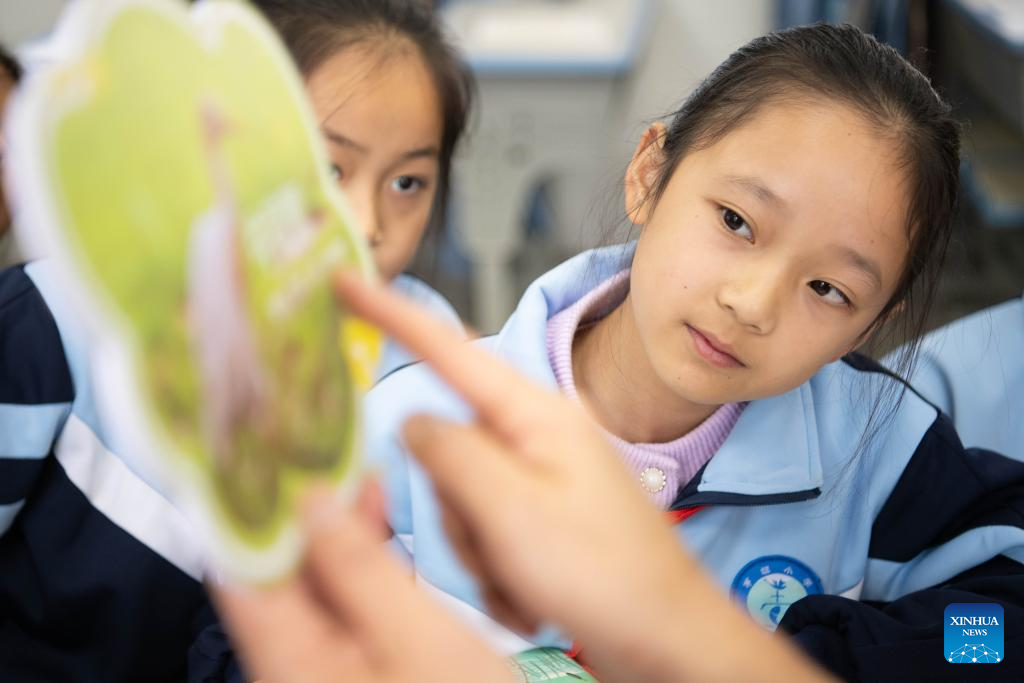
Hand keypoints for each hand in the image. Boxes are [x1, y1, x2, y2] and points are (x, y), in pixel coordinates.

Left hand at [211, 483, 517, 682]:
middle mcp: (297, 664)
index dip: (254, 507)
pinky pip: (348, 607)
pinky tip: (391, 538)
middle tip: (336, 459)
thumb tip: (309, 501)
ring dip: (340, 534)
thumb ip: (358, 567)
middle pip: (281, 573)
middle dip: (307, 512)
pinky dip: (366, 568)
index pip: (241, 568)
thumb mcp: (416, 635)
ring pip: (318, 587)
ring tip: (371, 484)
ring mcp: (328, 669)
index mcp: (290, 658)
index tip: (276, 456)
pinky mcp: (361, 671)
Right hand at [335, 272, 833, 682]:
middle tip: (496, 554)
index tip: (342, 281)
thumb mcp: (509, 509)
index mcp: (533, 412)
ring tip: (524, 584)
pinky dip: (498, 571)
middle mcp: (536, 432)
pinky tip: (532, 597)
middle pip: (444, 448)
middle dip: (455, 513)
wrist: (666, 636)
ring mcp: (541, 473)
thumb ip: (449, 453)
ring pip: (460, 498)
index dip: (389, 312)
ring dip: (479, 552)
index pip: (446, 346)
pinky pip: (487, 531)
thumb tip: (412, 421)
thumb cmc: (602, 573)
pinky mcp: (544, 511)